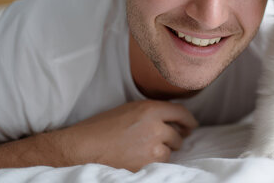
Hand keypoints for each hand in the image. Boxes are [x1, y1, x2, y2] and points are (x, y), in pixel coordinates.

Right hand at [53, 100, 197, 170]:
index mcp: (150, 109)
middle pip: (178, 134)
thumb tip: (171, 119)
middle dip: (173, 138)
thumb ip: (151, 112)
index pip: (180, 112)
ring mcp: (152, 147)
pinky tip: (138, 158)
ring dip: (162, 151)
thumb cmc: (100, 127)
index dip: (188, 120)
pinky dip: (153, 162)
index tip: (191, 125)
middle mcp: (155, 127)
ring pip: (170, 151)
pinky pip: (159, 164)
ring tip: (142, 149)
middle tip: (161, 140)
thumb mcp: (128, 109)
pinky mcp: (147, 165)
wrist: (82, 148)